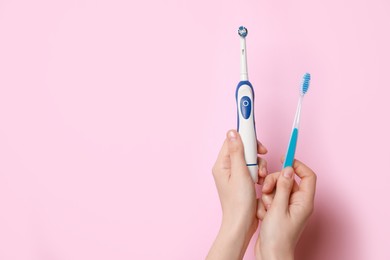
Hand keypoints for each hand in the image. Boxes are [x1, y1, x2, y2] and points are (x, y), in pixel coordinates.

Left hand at [206, 130, 267, 259]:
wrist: (242, 224)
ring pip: (250, 160)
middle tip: (262, 161)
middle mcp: (226, 168)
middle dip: (255, 155)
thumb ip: (237, 151)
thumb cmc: (239, 202)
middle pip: (243, 149)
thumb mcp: (240, 173)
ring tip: (262, 178)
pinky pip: (252, 170)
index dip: (247, 139)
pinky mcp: (242, 182)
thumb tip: (232, 132)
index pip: (232, 141)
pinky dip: (259, 174)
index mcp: (222, 164)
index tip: (258, 142)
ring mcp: (234, 175)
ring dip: (259, 166)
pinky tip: (262, 182)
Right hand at [255, 159, 316, 259]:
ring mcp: (288, 207)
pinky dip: (265, 203)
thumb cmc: (278, 237)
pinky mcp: (279, 211)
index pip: (308, 175)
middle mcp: (298, 203)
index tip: (284, 158)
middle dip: (275, 182)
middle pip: (288, 180)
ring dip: (268, 194)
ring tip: (265, 207)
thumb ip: (282, 187)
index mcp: (304, 201)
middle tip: (266, 189)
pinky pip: (271, 198)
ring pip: (277, 188)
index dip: (297, 165)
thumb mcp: (278, 208)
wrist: (271, 255)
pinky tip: (263, 214)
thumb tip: (287, 169)